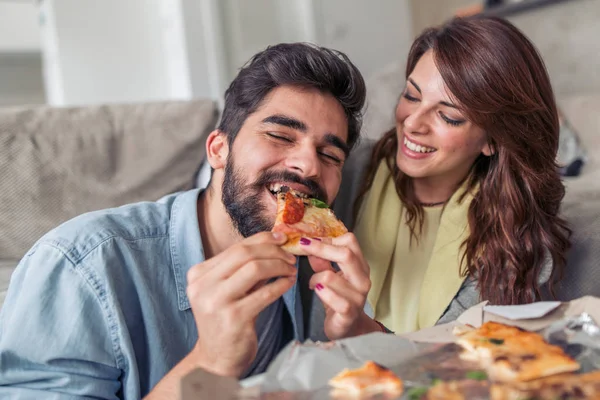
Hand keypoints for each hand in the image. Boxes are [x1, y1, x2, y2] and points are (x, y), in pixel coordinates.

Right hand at [185, 232, 296, 376]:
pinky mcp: (233, 318)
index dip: (262, 240)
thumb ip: (243, 268)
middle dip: (273, 251)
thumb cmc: (226, 320)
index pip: (235, 247)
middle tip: (290, 257)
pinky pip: (264, 293)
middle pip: (244, 254)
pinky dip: (281, 285)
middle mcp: (202, 286)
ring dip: (279, 266)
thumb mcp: (228, 290)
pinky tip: (289, 283)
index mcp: (198, 274)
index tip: (281, 239)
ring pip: (254, 269)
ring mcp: (216, 302)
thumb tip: (274, 243)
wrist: (217, 359)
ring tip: (291, 270)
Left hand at [298, 233, 380, 338]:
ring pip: (330, 276)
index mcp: (360, 266)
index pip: (350, 241)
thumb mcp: (330, 276)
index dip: (329, 238)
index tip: (312, 241)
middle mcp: (362, 279)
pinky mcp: (349, 313)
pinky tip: (317, 291)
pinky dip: (321, 293)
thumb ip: (322, 261)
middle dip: (320, 249)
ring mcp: (358, 297)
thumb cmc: (339, 299)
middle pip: (346, 254)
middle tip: (303, 248)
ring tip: (313, 283)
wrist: (347, 329)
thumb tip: (308, 244)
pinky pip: (332, 298)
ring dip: (315, 278)